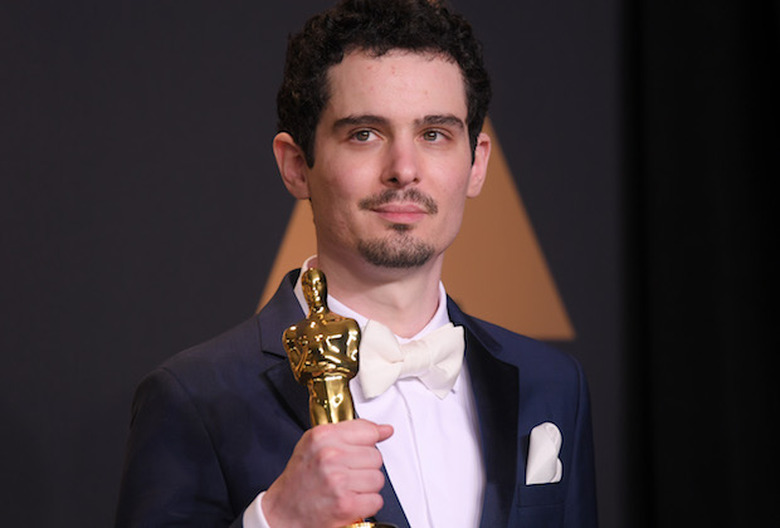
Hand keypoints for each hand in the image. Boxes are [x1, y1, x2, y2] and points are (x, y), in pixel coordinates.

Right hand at [262, 419, 393, 527]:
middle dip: (366, 467)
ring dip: (367, 487)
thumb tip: (384, 429)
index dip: (372, 440)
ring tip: (348, 487)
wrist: (283, 512)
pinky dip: (366, 504)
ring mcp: (338, 481)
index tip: (371, 443)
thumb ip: (349, 432)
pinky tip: (350, 500)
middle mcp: (329, 456)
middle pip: (375, 456)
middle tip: (348, 472)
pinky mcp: (346, 505)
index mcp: (322, 437)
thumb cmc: (299, 480)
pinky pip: (376, 500)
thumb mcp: (315, 445)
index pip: (368, 430)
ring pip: (378, 478)